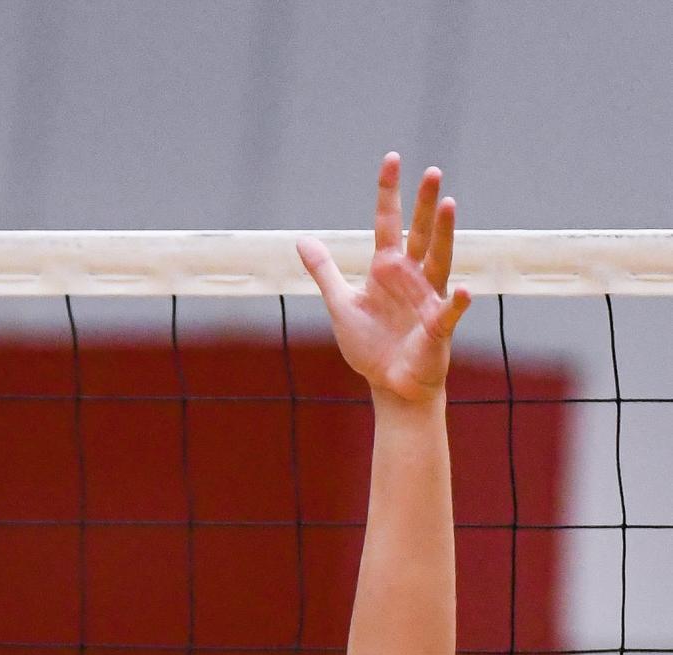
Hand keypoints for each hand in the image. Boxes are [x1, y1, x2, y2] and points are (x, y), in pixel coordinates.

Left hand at [298, 155, 470, 403]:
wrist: (390, 385)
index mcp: (388, 268)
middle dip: (424, 203)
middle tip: (432, 171)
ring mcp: (428, 298)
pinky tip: (463, 290)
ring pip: (439, 259)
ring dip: (445, 234)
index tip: (392, 159)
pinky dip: (457, 302)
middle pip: (419, 232)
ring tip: (449, 204)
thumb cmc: (370, 345)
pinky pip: (450, 312)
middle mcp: (412, 276)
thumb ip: (325, 271)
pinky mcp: (438, 327)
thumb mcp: (341, 304)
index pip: (388, 222)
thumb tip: (301, 240)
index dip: (389, 192)